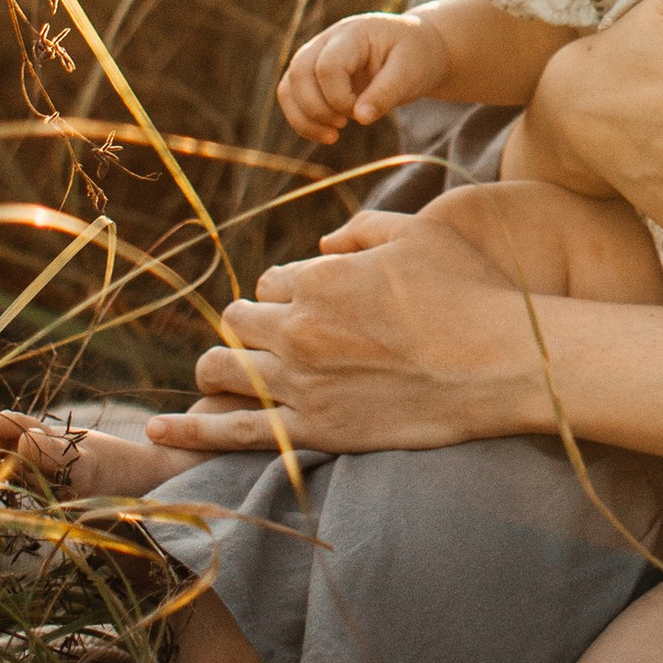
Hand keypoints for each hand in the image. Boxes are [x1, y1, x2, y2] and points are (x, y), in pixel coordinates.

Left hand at [142, 215, 545, 461]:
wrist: (502, 361)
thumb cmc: (469, 292)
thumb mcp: (418, 236)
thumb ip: (364, 230)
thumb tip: (327, 242)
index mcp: (319, 278)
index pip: (272, 283)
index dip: (286, 294)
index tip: (311, 306)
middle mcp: (299, 328)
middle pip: (239, 322)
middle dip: (248, 327)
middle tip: (269, 339)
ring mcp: (302, 383)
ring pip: (224, 369)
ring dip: (218, 367)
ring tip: (219, 372)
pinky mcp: (315, 430)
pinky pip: (236, 432)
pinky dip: (192, 428)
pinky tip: (160, 428)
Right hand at [277, 8, 447, 142]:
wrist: (416, 49)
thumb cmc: (415, 56)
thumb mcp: (411, 72)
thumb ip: (386, 93)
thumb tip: (361, 118)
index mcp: (353, 33)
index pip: (327, 66)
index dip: (338, 97)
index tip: (362, 112)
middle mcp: (327, 40)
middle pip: (299, 73)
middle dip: (317, 109)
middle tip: (345, 124)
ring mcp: (316, 55)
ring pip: (288, 86)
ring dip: (304, 118)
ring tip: (333, 135)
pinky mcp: (313, 74)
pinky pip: (291, 96)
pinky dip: (302, 119)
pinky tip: (326, 133)